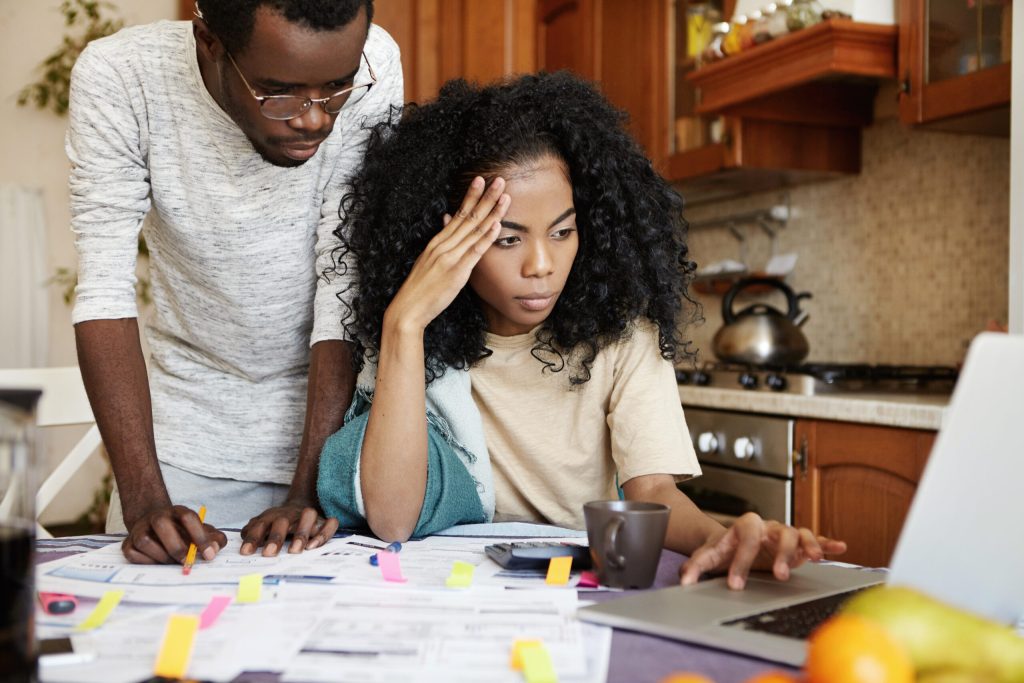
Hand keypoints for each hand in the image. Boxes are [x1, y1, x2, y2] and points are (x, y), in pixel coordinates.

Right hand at [122, 505, 226, 564]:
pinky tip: (157, 563)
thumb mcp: (203, 532)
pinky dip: (146, 562)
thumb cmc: (184, 532)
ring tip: (172, 563)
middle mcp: (157, 516)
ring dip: (161, 556)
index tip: (208, 554)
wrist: (155, 527)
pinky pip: (132, 553)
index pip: (188, 517)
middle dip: (176, 547)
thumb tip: (213, 550)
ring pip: (144, 541)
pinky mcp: (128, 542)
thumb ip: (214, 539)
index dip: (199, 536)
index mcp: (178, 511)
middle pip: (162, 525)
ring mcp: (140, 528)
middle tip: (187, 562)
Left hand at [239, 501, 339, 555]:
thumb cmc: (278, 522)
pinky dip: (324, 533)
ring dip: (301, 532)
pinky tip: (313, 547)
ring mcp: (308, 516)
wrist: (299, 505)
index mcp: (272, 516)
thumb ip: (252, 533)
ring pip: (308, 515)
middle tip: (269, 554)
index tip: (246, 552)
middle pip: (282, 520)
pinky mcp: (324, 520)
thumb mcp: (263, 525)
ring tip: (295, 550)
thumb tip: (244, 547)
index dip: (253, 538)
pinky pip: (330, 523)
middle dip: (276, 537)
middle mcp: (290, 514)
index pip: (260, 524)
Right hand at [385, 176, 509, 329]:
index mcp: (438, 242)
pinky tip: (497, 226)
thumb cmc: (421, 288)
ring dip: (491, 212)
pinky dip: (486, 237)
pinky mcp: (456, 272)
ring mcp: (450, 257)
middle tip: (499, 180)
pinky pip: (474, 251)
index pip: (458, 214)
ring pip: (474, 230)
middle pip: (468, 216)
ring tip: (505, 197)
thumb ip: (441, 242)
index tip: (480, 180)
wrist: (408, 308)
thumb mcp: (429, 260)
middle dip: (485, 197)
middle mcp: (444, 245)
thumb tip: (446, 221)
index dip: (470, 196)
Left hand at [679, 512, 846, 589]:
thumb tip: (684, 581)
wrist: (732, 541)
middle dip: (780, 553)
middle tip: (778, 576)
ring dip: (807, 545)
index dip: (742, 561)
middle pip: (778, 532)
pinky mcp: (797, 544)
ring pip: (799, 533)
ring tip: (813, 560)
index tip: (736, 584)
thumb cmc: (723, 549)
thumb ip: (695, 567)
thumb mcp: (707, 556)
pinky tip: (840, 548)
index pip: (746, 538)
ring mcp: (783, 533)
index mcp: (744, 526)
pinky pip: (814, 539)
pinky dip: (827, 543)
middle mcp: (767, 527)